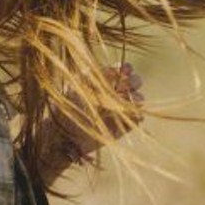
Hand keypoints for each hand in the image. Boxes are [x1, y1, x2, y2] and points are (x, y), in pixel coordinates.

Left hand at [40, 62, 144, 179]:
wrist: (64, 136)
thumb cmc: (69, 109)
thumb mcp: (81, 89)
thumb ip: (98, 78)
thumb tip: (116, 70)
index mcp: (104, 82)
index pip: (121, 70)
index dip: (126, 68)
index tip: (124, 70)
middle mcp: (114, 94)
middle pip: (134, 82)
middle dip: (133, 81)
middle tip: (123, 86)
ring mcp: (121, 110)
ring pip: (139, 99)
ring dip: (135, 97)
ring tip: (123, 101)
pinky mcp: (124, 126)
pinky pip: (139, 116)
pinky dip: (137, 113)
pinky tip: (126, 112)